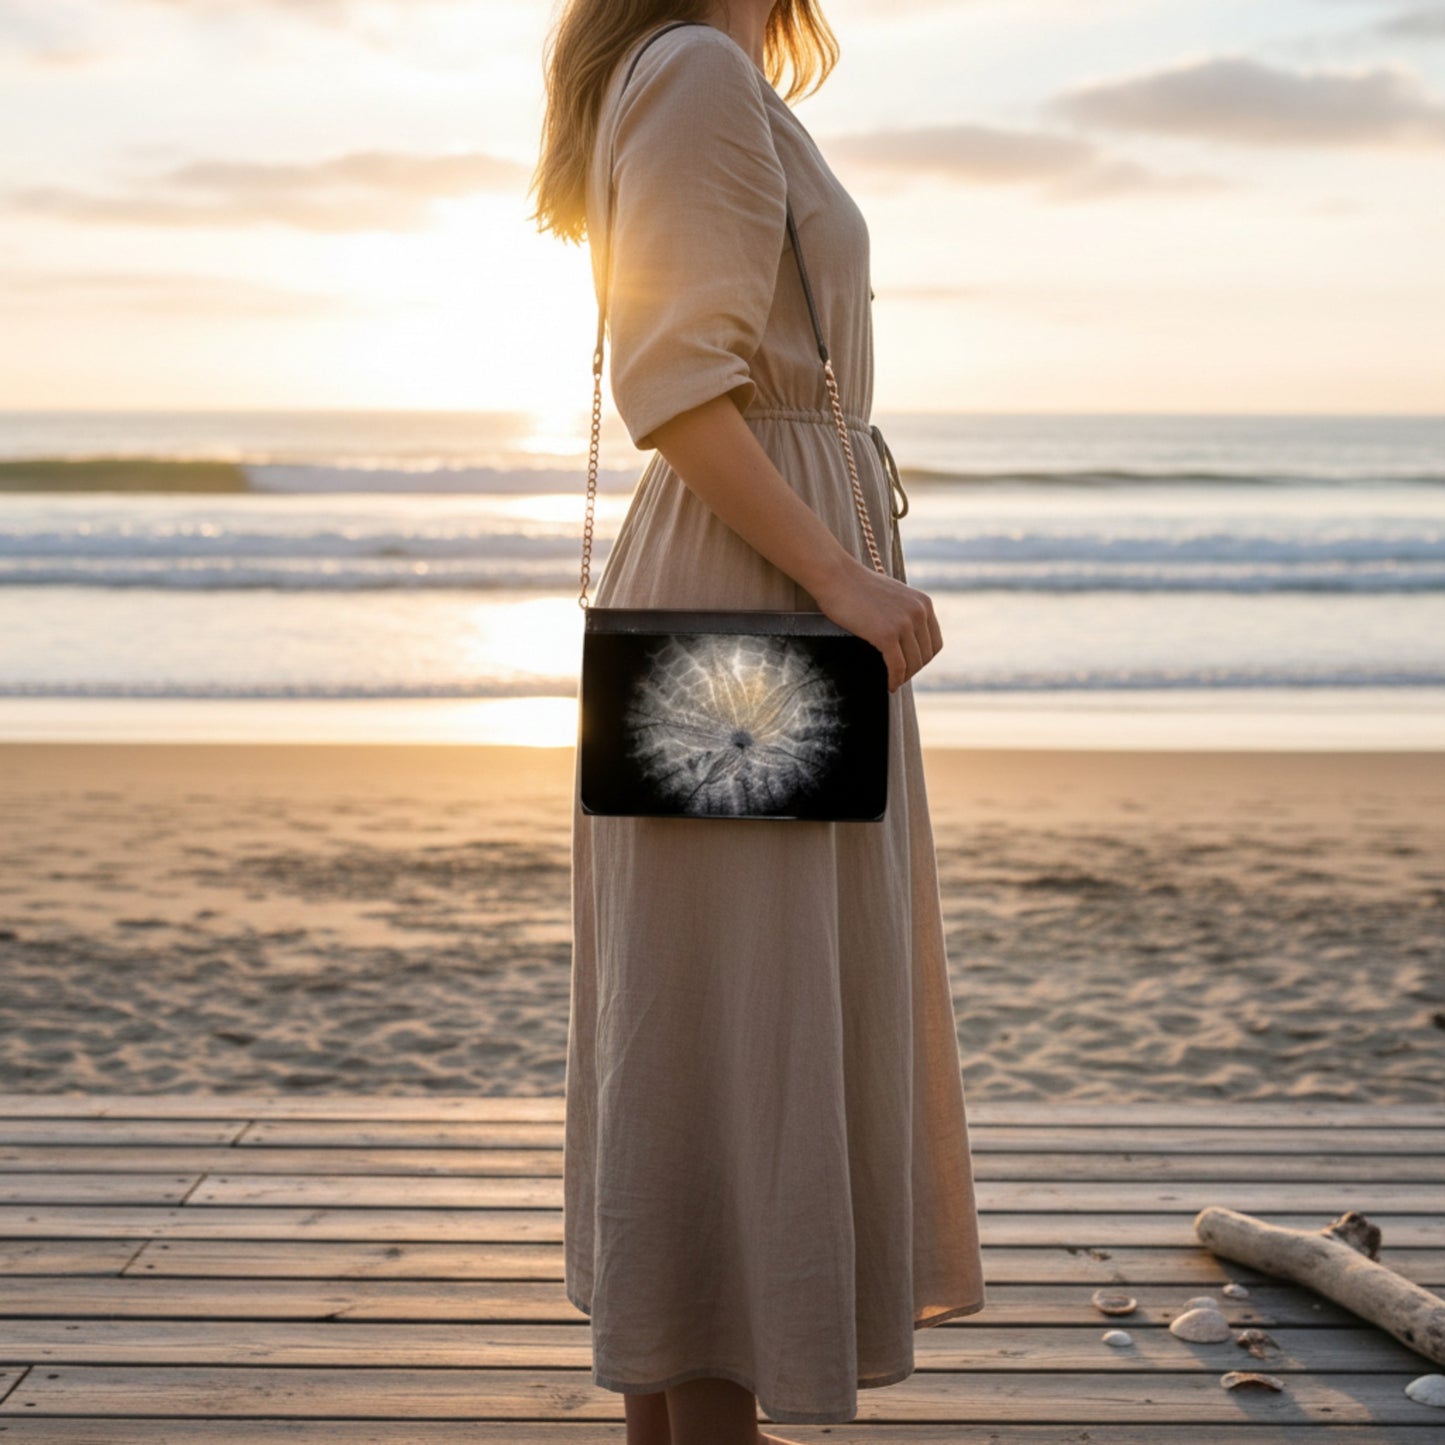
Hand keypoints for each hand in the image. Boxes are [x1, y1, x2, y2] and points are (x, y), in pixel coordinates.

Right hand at [812, 557, 942, 693]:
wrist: (835, 576)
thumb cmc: (856, 586)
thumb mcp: (893, 595)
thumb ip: (905, 612)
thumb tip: (906, 637)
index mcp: (923, 603)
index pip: (935, 642)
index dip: (923, 658)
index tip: (911, 665)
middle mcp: (919, 612)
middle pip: (926, 655)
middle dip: (913, 669)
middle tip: (899, 676)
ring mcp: (903, 623)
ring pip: (913, 663)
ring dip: (904, 677)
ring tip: (893, 681)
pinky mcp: (886, 635)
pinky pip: (897, 667)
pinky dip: (895, 679)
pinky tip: (889, 685)